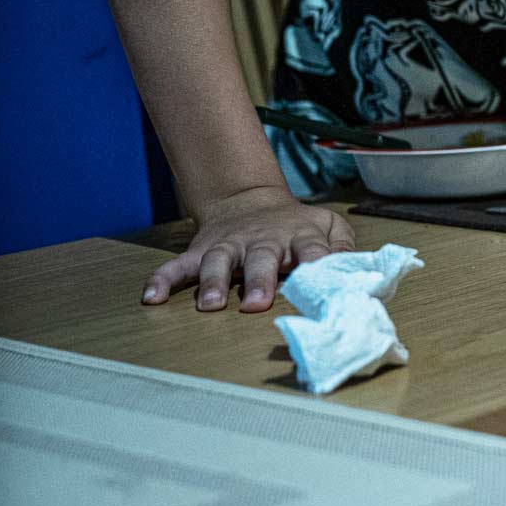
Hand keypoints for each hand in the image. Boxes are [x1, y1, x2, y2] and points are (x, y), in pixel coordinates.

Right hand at [143, 185, 355, 311]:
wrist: (249, 200)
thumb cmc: (296, 224)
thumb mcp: (327, 224)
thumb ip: (343, 243)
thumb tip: (353, 266)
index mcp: (299, 236)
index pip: (313, 250)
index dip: (317, 262)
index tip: (319, 280)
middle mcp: (263, 240)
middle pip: (262, 258)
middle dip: (258, 281)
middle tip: (256, 304)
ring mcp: (230, 245)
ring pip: (219, 261)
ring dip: (212, 282)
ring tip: (209, 305)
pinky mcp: (202, 250)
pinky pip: (179, 265)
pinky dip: (164, 279)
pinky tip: (152, 296)